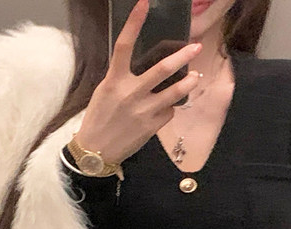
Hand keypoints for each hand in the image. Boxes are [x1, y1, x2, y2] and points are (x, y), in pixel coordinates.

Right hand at [76, 0, 202, 163]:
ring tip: (194, 76)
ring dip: (188, 82)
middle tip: (195, 48)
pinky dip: (169, 108)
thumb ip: (122, 79)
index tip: (145, 4)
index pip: (124, 46)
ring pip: (174, 92)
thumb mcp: (104, 93)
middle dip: (183, 56)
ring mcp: (143, 111)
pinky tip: (165, 109)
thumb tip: (141, 68)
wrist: (95, 152)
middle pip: (162, 69)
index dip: (134, 23)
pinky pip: (168, 112)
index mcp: (114, 81)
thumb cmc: (98, 120)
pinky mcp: (150, 127)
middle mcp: (130, 93)